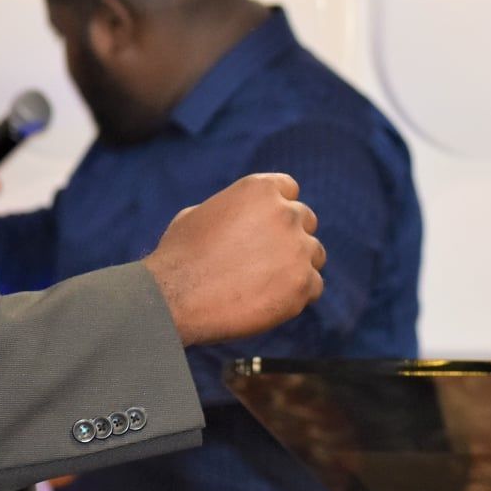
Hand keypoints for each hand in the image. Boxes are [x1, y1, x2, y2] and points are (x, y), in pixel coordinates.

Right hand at [144, 172, 323, 344]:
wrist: (175, 295)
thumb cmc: (179, 255)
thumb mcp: (199, 214)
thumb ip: (232, 210)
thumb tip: (243, 220)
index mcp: (259, 188)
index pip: (288, 189)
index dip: (277, 207)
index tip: (266, 226)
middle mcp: (285, 213)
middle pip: (306, 220)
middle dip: (289, 236)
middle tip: (265, 258)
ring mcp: (298, 249)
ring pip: (314, 254)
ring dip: (297, 264)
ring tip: (265, 283)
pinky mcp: (303, 284)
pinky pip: (314, 286)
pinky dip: (296, 295)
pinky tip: (269, 301)